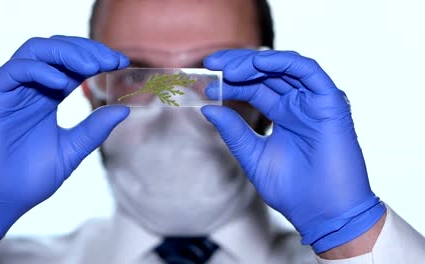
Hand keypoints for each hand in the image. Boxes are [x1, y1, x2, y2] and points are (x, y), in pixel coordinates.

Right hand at [0, 36, 129, 250]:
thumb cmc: (27, 180)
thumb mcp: (71, 151)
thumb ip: (94, 129)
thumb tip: (124, 110)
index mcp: (47, 98)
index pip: (72, 66)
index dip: (96, 59)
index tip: (121, 63)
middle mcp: (29, 89)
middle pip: (56, 51)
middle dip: (85, 50)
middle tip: (111, 59)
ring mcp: (9, 91)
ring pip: (35, 51)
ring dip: (66, 52)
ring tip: (91, 66)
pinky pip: (14, 71)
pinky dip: (39, 70)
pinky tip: (62, 82)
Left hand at [202, 49, 385, 252]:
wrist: (323, 214)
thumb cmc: (292, 191)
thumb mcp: (253, 156)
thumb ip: (234, 132)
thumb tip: (208, 109)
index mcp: (282, 115)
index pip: (254, 88)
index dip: (231, 83)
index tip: (207, 84)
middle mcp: (298, 105)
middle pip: (266, 73)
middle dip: (238, 65)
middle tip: (212, 63)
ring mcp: (314, 102)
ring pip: (285, 67)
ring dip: (256, 62)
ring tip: (229, 68)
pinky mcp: (331, 103)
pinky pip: (309, 72)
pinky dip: (284, 62)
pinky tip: (258, 63)